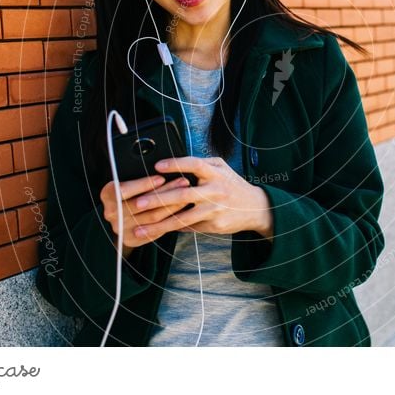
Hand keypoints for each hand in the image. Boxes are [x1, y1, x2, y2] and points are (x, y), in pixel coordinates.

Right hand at [100, 174, 191, 254]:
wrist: (122, 217)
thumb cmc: (131, 192)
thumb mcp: (130, 180)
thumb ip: (140, 176)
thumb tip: (164, 165)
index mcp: (107, 194)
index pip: (124, 189)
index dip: (143, 184)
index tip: (161, 178)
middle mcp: (111, 213)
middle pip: (142, 204)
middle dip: (165, 192)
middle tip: (183, 182)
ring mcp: (121, 228)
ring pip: (152, 217)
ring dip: (172, 205)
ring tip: (187, 194)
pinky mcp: (132, 239)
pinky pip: (156, 230)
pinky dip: (170, 218)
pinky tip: (183, 210)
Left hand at [126, 156, 273, 243]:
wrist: (255, 208)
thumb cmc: (232, 184)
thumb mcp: (222, 168)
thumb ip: (201, 164)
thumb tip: (174, 163)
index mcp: (216, 173)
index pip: (195, 165)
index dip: (176, 164)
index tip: (157, 166)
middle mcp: (215, 191)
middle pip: (183, 195)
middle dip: (158, 199)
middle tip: (138, 203)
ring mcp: (214, 210)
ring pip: (183, 218)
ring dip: (159, 223)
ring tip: (139, 228)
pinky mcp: (214, 225)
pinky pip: (189, 227)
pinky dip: (172, 228)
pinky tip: (156, 231)